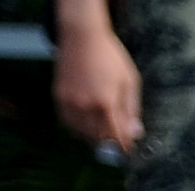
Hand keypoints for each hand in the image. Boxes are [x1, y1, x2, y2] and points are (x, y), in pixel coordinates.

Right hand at [53, 16, 142, 151]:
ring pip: (82, 133)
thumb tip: (135, 134)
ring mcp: (70, 101)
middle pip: (98, 139)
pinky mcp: (59, 96)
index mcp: (106, 103)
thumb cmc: (110, 57)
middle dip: (110, 144)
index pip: (115, 136)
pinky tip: (88, 124)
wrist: (82, 36)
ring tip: (104, 134)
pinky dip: (78, 128)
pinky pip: (68, 122)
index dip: (123, 147)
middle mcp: (86, 105)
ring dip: (94, 138)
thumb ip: (132, 110)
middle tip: (117, 144)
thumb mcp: (130, 81)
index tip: (128, 150)